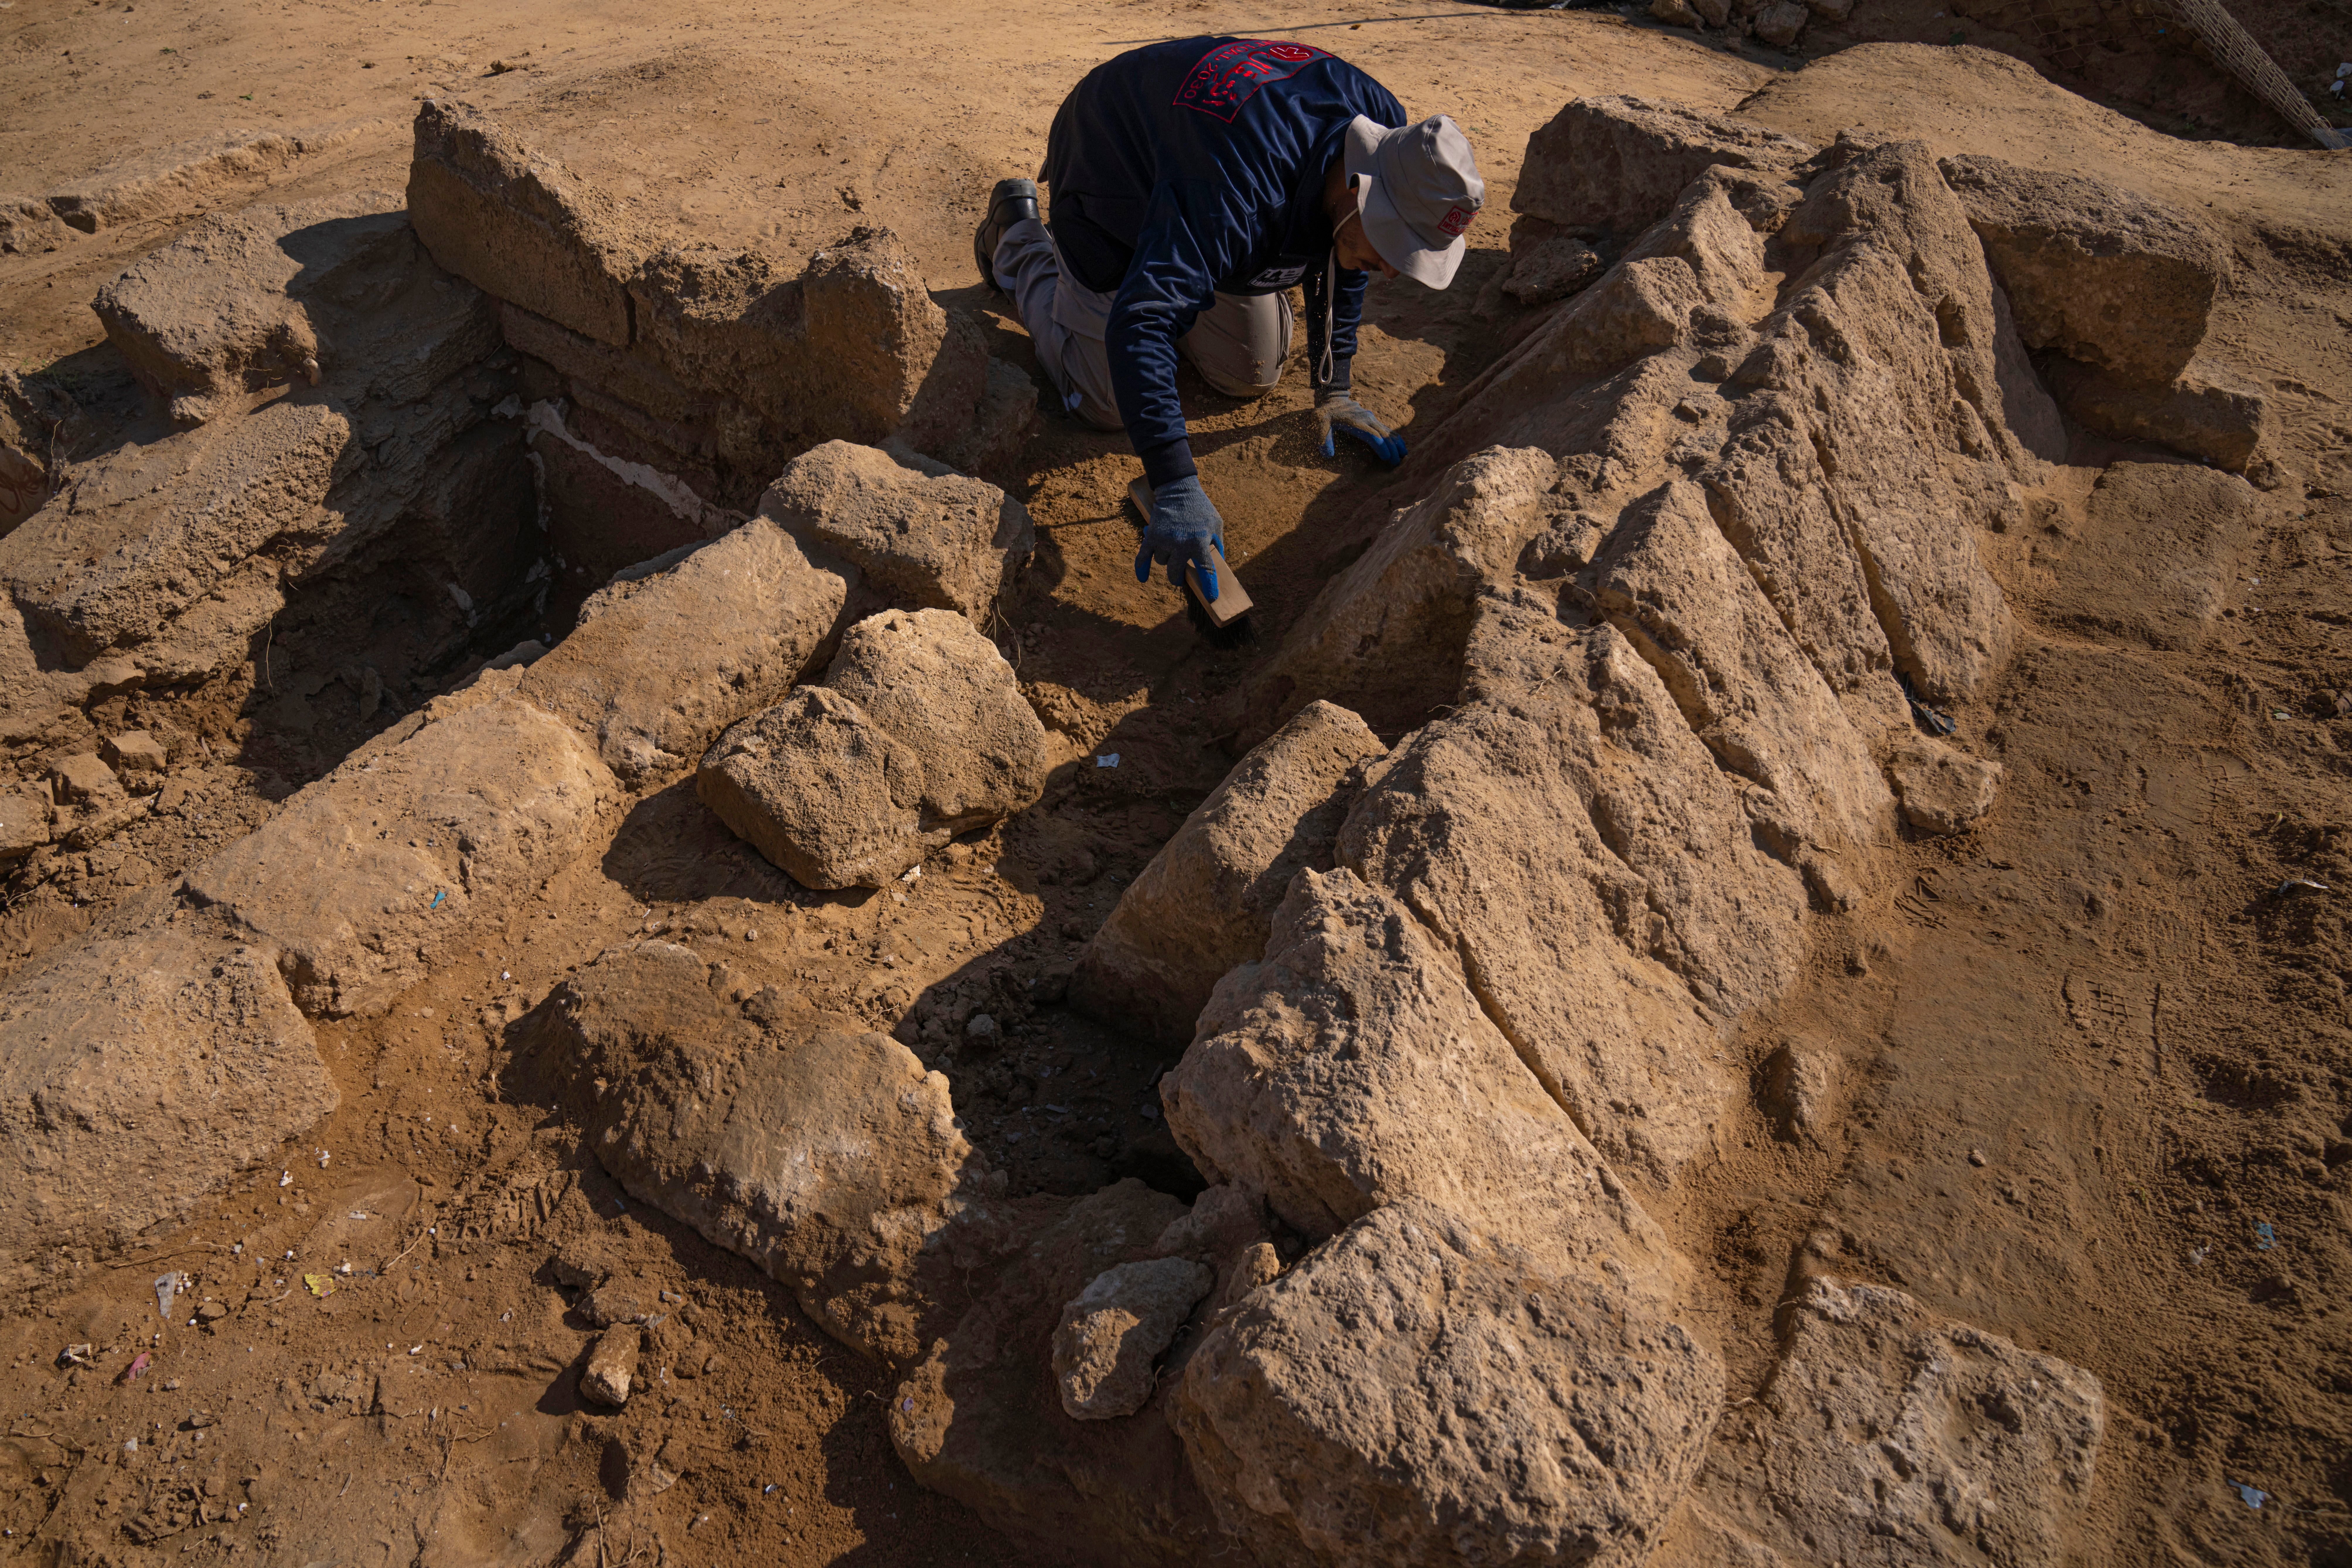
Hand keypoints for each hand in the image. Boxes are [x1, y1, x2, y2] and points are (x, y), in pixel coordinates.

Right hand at [1132, 474, 1226, 601]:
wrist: (1179, 489)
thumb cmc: (1200, 508)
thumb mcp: (1216, 524)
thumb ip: (1218, 545)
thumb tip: (1219, 565)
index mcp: (1199, 543)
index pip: (1206, 571)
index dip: (1209, 586)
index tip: (1211, 598)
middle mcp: (1181, 544)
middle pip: (1176, 573)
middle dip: (1177, 577)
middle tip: (1179, 576)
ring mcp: (1164, 540)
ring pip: (1162, 563)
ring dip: (1166, 559)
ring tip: (1170, 548)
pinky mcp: (1151, 535)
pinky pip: (1143, 557)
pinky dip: (1141, 569)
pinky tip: (1143, 578)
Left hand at [1316, 392, 1407, 465]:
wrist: (1332, 399)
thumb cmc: (1325, 415)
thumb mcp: (1320, 425)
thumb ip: (1323, 439)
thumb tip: (1327, 455)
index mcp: (1355, 423)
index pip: (1372, 436)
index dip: (1381, 447)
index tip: (1386, 458)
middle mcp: (1367, 419)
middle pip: (1384, 435)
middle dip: (1392, 449)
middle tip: (1398, 463)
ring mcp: (1371, 419)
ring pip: (1388, 432)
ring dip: (1397, 444)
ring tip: (1404, 456)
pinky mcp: (1373, 420)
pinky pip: (1387, 429)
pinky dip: (1395, 439)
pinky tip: (1400, 447)